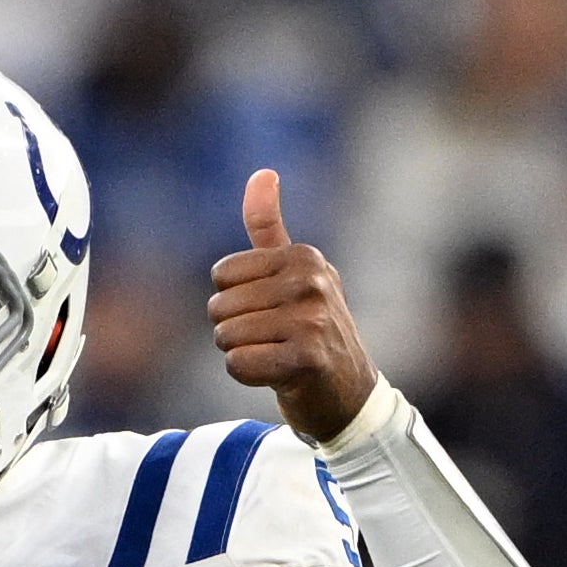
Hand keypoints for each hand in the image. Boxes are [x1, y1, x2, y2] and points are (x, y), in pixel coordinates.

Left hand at [208, 168, 379, 443]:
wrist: (346, 393)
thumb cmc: (310, 329)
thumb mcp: (295, 273)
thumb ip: (269, 228)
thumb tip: (261, 173)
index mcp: (304, 256)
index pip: (222, 275)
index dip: (234, 300)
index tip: (269, 311)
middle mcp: (311, 282)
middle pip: (219, 307)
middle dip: (234, 330)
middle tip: (271, 339)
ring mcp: (312, 320)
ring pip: (226, 337)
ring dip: (241, 354)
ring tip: (275, 355)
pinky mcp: (306, 359)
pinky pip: (237, 364)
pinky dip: (247, 375)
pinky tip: (276, 375)